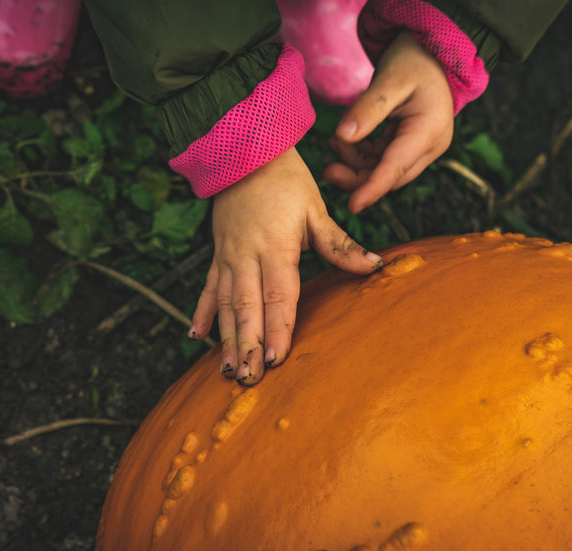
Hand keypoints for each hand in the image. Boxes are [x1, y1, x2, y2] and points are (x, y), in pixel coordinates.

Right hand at [189, 147, 382, 384]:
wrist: (243, 150)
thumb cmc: (286, 179)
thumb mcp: (315, 209)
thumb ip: (340, 244)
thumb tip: (375, 266)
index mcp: (275, 246)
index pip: (278, 295)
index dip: (277, 328)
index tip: (275, 358)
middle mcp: (247, 256)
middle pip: (248, 308)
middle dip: (248, 345)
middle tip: (248, 379)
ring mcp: (228, 257)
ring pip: (226, 304)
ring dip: (226, 339)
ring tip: (227, 370)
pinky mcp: (218, 254)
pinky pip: (208, 288)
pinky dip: (202, 313)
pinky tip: (197, 336)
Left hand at [324, 30, 454, 213]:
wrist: (433, 51)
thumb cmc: (414, 60)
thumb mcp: (389, 80)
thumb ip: (366, 109)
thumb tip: (343, 136)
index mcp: (428, 131)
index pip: (396, 168)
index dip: (372, 188)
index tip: (352, 206)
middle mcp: (429, 145)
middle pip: (390, 175)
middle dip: (358, 177)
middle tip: (327, 170)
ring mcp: (421, 146)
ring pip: (384, 169)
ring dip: (357, 163)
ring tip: (335, 141)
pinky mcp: (410, 144)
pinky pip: (383, 159)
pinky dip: (362, 154)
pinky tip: (345, 139)